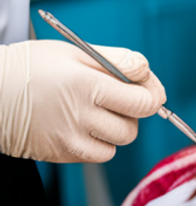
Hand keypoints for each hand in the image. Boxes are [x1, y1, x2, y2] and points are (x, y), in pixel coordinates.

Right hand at [0, 40, 165, 162]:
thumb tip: (147, 72)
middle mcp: (81, 117)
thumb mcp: (79, 50)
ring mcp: (69, 140)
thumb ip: (119, 60)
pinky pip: (95, 154)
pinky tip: (83, 122)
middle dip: (134, 111)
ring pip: (116, 144)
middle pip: (133, 127)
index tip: (147, 87)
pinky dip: (98, 141)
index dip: (152, 93)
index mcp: (90, 86)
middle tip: (119, 96)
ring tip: (99, 109)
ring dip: (116, 128)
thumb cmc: (33, 65)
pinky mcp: (59, 154)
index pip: (144, 102)